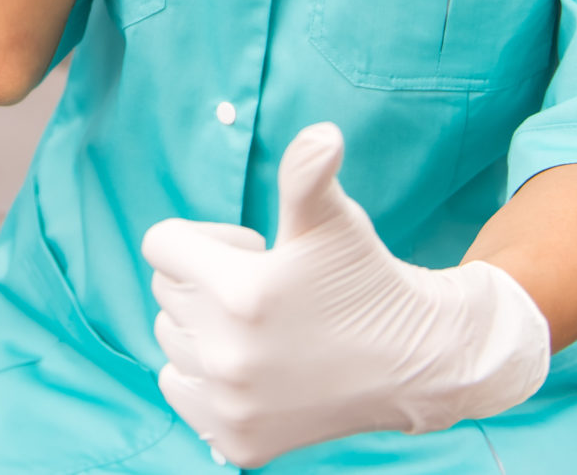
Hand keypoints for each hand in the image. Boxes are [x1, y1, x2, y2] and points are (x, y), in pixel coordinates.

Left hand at [141, 123, 549, 466]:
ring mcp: (230, 403)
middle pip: (167, 290)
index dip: (206, 240)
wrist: (415, 361)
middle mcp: (227, 354)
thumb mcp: (333, 221)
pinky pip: (177, 388)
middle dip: (206, 279)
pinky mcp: (237, 441)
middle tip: (268, 289)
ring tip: (263, 327)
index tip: (254, 252)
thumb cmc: (366, 278)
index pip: (162, 245)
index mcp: (240, 293)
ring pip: (170, 338)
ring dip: (203, 325)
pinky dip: (201, 375)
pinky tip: (251, 365)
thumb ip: (308, 175)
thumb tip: (322, 135)